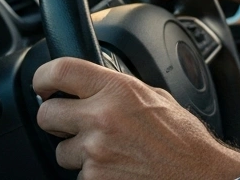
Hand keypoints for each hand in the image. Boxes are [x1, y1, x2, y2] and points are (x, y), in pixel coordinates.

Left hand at [33, 57, 239, 179]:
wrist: (197, 174)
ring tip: (108, 150)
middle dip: (55, 119)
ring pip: (60, 151)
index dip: (43, 77)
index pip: (60, 71)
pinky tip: (117, 167)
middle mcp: (102, 118)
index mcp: (117, 90)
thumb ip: (120, 89)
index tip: (42, 84)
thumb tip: (95, 84)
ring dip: (77, 152)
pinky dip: (93, 174)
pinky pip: (79, 175)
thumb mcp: (154, 97)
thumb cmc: (182, 138)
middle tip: (70, 122)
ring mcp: (96, 152)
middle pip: (46, 114)